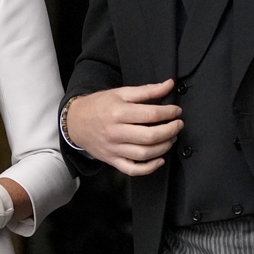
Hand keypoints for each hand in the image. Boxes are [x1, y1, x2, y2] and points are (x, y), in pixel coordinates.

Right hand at [64, 81, 181, 174]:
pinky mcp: (112, 160)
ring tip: (171, 138)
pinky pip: (133, 169)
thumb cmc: (99, 105)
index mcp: (118, 112)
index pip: (150, 114)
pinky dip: (150, 168)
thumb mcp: (120, 93)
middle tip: (178, 125)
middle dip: (170, 130)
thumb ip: (146, 90)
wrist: (75, 122)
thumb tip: (169, 84)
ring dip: (164, 147)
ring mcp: (114, 148)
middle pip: (150, 136)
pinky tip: (159, 159)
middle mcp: (115, 132)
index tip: (176, 111)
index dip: (169, 113)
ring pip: (145, 153)